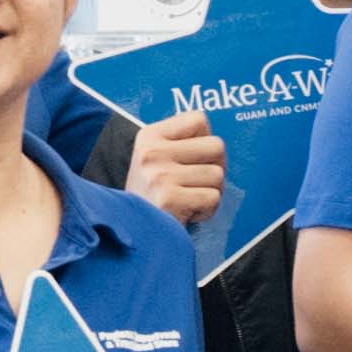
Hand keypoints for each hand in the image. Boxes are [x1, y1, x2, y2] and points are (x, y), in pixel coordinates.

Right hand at [122, 108, 225, 235]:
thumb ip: (182, 143)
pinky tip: (186, 212)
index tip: (192, 158)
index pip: (199, 119)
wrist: (134, 232)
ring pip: (218, 175)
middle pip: (217, 146)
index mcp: (149, 136)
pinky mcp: (169, 199)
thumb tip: (217, 142)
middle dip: (215, 167)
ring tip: (187, 199)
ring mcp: (160, 175)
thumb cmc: (152, 196)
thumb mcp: (155, 159)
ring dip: (210, 192)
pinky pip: (213, 198)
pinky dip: (206, 210)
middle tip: (197, 182)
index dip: (204, 140)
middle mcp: (152, 152)